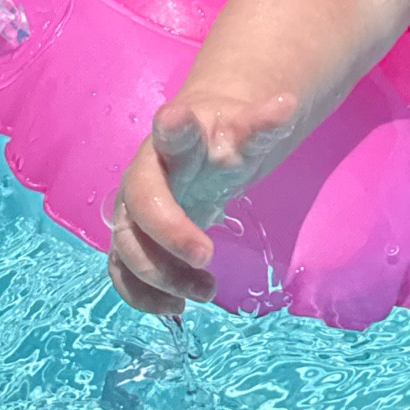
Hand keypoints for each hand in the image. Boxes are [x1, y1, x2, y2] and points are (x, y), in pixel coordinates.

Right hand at [108, 90, 296, 314]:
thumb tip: (288, 103)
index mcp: (176, 138)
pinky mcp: (129, 238)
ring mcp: (130, 208)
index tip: (175, 120)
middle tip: (206, 256)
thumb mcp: (244, 132)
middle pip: (142, 201)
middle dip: (170, 232)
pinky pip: (120, 271)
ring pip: (128, 243)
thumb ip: (263, 125)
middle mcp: (144, 172)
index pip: (172, 132)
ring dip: (162, 275)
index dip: (173, 128)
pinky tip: (176, 306)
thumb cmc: (221, 140)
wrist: (196, 143)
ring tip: (206, 291)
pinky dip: (140, 295)